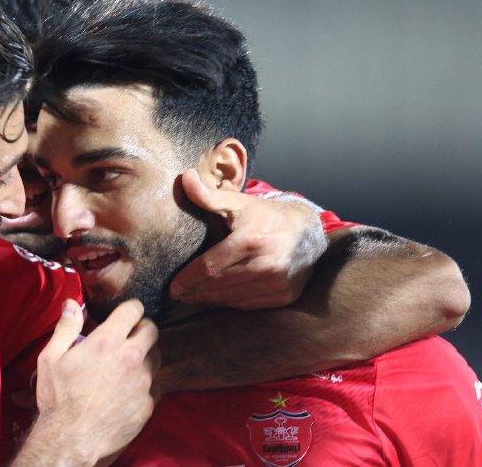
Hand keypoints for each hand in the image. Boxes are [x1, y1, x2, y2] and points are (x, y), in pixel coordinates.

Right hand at [16, 299, 158, 464]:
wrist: (71, 440)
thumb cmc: (59, 399)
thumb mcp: (51, 358)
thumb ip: (66, 327)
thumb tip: (72, 304)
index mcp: (107, 341)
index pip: (133, 309)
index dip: (130, 308)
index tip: (125, 314)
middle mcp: (131, 357)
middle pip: (152, 329)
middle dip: (142, 328)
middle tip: (129, 336)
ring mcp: (143, 382)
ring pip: (156, 356)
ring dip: (146, 355)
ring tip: (128, 363)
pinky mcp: (148, 404)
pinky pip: (154, 385)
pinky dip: (145, 383)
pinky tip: (129, 389)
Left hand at [170, 169, 326, 308]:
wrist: (309, 231)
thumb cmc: (268, 216)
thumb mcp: (239, 202)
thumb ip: (208, 196)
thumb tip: (185, 178)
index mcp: (250, 240)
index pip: (210, 266)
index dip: (188, 278)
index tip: (172, 287)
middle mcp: (265, 264)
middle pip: (218, 285)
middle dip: (194, 291)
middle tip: (176, 294)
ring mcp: (277, 283)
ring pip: (232, 298)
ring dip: (209, 300)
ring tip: (191, 298)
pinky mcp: (284, 296)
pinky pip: (248, 305)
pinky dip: (229, 303)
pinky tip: (216, 299)